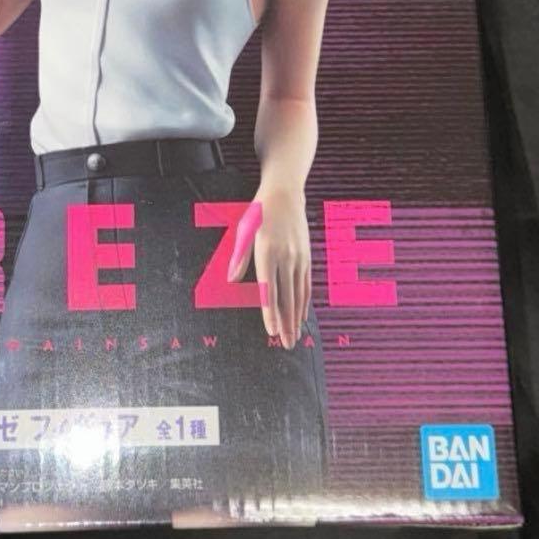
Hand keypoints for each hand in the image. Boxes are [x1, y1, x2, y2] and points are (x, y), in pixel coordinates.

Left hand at [227, 187, 311, 349]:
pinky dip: (304, 303)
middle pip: (286, 297)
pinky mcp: (306, 257)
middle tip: (286, 344)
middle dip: (286, 323)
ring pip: (298, 294)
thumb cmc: (260, 212)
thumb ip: (239, 257)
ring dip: (296, 318)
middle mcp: (285, 257)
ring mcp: (298, 258)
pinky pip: (306, 285)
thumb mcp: (244, 230)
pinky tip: (302, 316)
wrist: (286, 194)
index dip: (270, 312)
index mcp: (267, 252)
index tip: (271, 331)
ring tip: (294, 337)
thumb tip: (232, 280)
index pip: (269, 289)